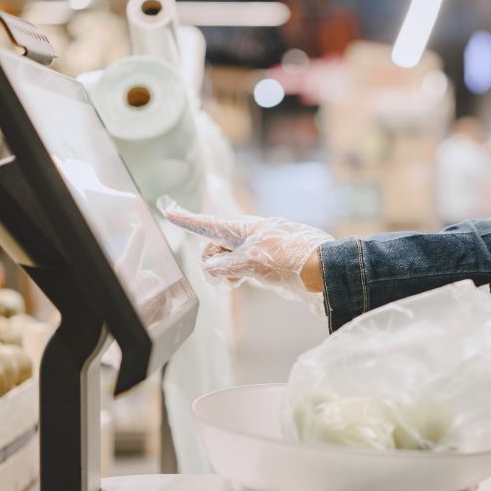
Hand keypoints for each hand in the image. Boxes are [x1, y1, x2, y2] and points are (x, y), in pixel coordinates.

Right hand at [158, 196, 331, 310]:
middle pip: (214, 246)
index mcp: (242, 229)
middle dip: (211, 261)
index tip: (167, 209)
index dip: (186, 219)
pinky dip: (235, 274)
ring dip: (224, 271)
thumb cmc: (288, 259)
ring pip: (227, 258)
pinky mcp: (265, 261)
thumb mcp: (250, 262)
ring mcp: (256, 248)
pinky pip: (240, 265)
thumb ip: (224, 265)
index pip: (207, 224)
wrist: (322, 268)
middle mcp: (247, 235)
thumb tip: (210, 268)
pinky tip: (242, 281)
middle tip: (225, 276)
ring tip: (237, 281)